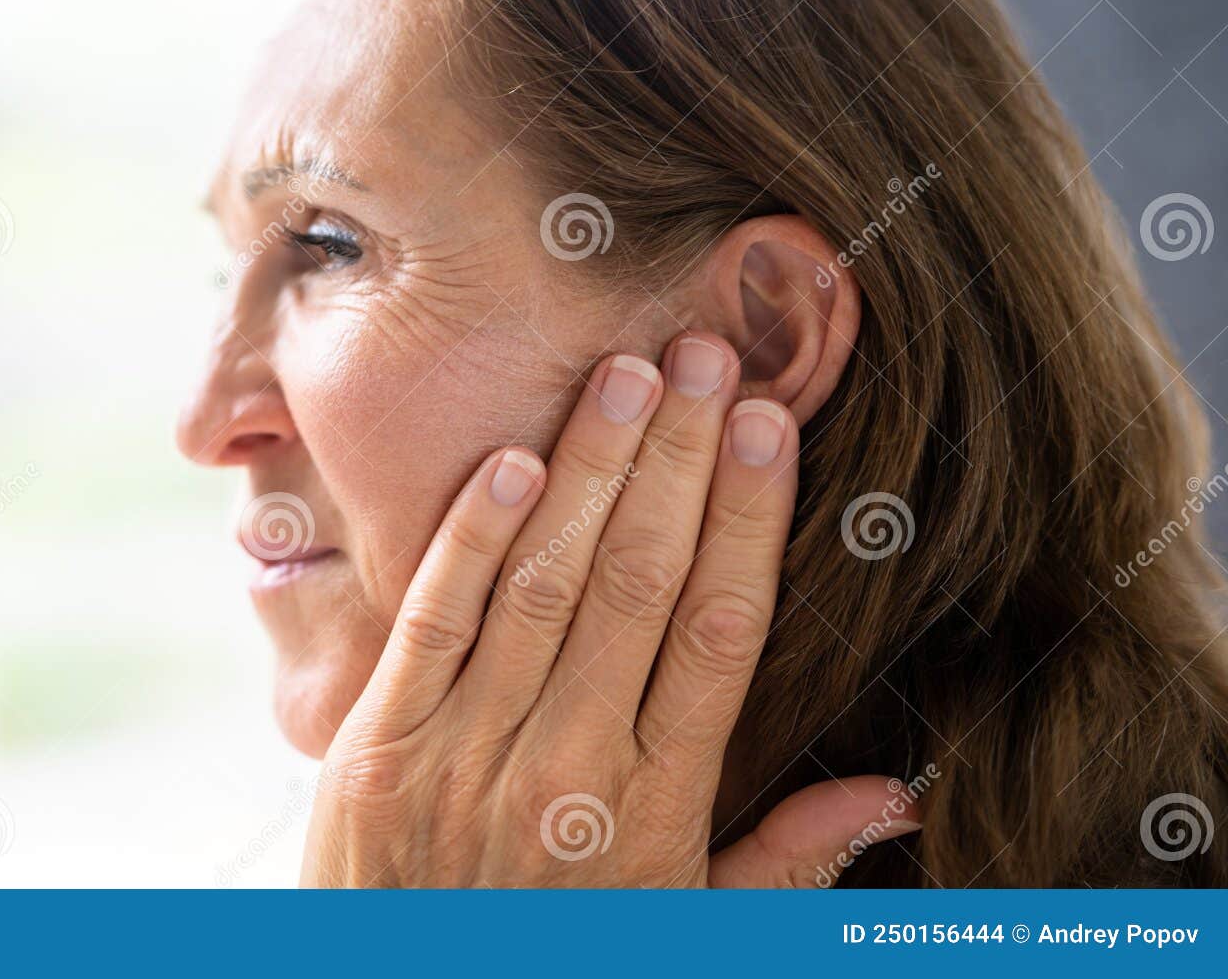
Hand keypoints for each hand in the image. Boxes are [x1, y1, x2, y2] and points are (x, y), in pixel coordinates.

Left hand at [301, 332, 920, 886]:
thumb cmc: (564, 954)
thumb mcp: (688, 925)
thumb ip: (785, 857)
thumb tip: (895, 793)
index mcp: (657, 801)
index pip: (721, 629)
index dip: (748, 517)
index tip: (770, 426)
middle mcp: (570, 762)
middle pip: (641, 582)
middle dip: (679, 458)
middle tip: (706, 357)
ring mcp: (469, 748)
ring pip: (545, 582)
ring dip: (592, 469)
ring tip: (629, 375)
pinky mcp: (381, 742)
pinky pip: (433, 620)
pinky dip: (471, 536)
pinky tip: (511, 458)